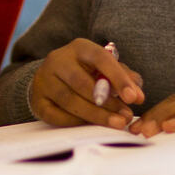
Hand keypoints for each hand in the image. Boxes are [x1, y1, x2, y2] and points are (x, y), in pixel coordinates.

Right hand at [28, 39, 143, 129]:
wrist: (51, 79)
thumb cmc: (86, 73)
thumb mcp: (105, 68)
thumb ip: (124, 77)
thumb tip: (138, 94)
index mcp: (79, 47)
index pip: (100, 58)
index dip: (118, 78)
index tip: (134, 98)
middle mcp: (58, 60)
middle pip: (82, 82)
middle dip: (108, 102)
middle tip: (126, 116)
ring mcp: (44, 80)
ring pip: (69, 100)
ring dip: (95, 115)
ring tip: (116, 123)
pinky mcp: (37, 100)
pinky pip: (56, 115)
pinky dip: (75, 122)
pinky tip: (91, 126)